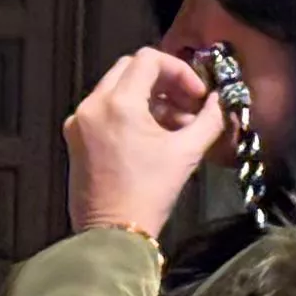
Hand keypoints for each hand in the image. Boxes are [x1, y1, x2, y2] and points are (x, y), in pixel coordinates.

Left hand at [63, 48, 225, 239]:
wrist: (113, 235)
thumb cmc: (150, 194)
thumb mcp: (187, 153)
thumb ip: (209, 119)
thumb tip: (220, 102)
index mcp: (118, 103)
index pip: (149, 59)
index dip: (179, 71)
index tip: (196, 94)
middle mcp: (92, 105)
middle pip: (130, 69)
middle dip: (163, 82)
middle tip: (187, 104)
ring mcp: (79, 122)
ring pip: (116, 89)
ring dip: (148, 98)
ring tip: (175, 124)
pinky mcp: (75, 138)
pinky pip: (104, 110)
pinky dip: (129, 113)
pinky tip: (152, 136)